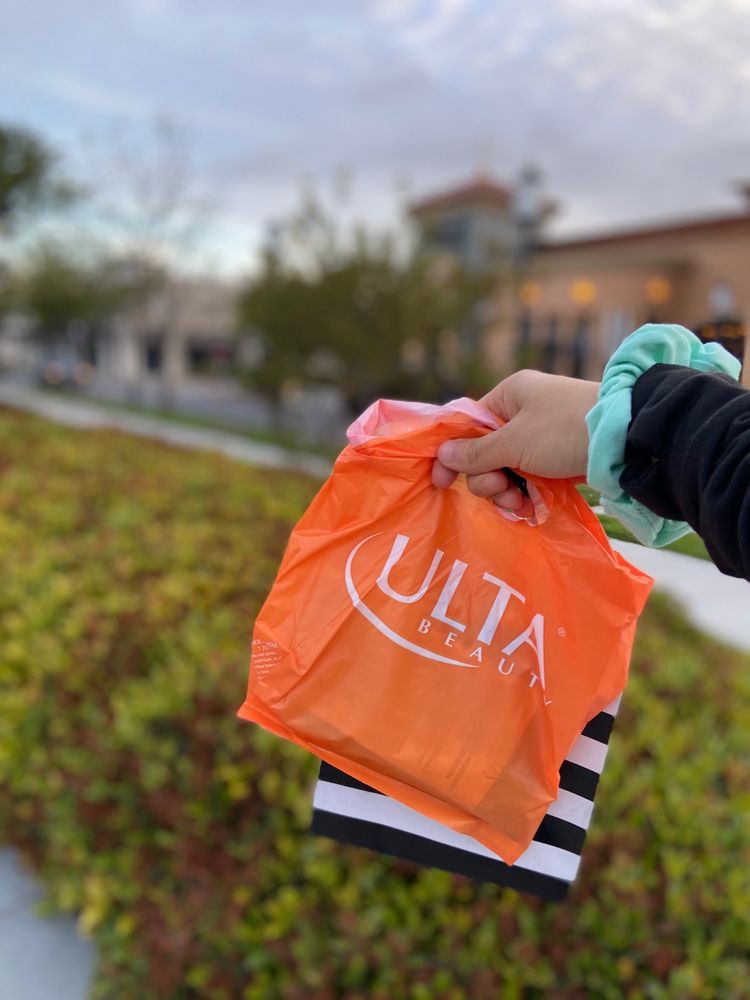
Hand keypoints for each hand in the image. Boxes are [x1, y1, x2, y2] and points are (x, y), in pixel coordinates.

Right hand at [432, 370, 599, 515]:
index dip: (452, 454)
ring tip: (523, 505)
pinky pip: (529, 477)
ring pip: (506, 469)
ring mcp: (541, 436)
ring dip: (508, 492)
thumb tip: (442, 455)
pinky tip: (533, 508)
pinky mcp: (557, 457)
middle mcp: (523, 412)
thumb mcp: (515, 443)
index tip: (441, 482)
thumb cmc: (565, 431)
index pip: (467, 425)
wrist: (627, 438)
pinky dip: (528, 493)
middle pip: (485, 452)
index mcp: (509, 395)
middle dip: (489, 479)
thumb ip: (476, 453)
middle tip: (503, 492)